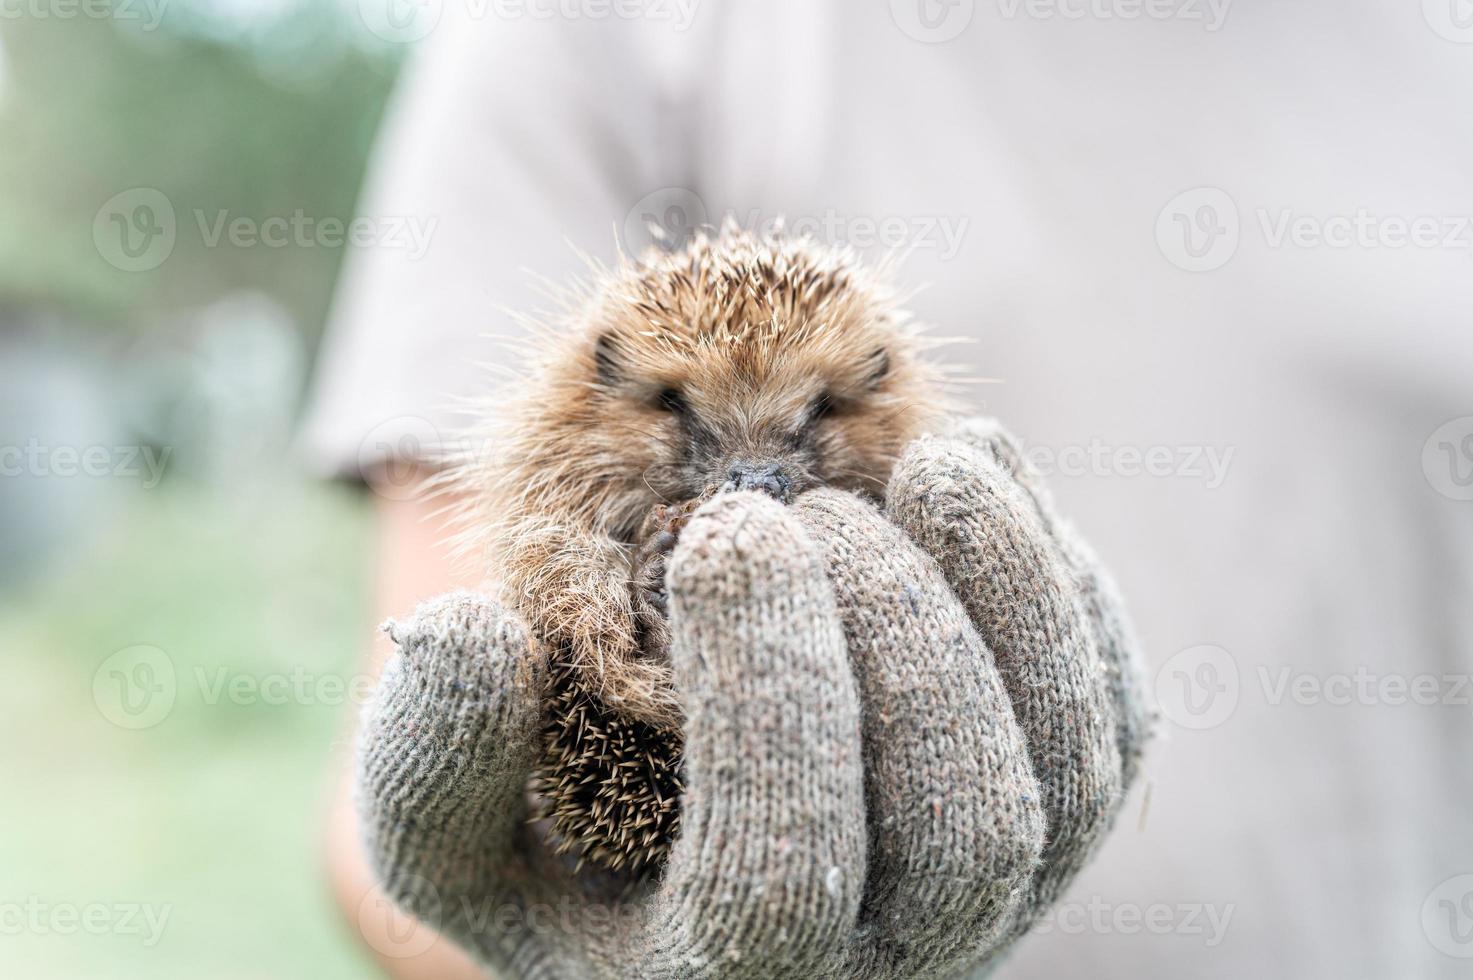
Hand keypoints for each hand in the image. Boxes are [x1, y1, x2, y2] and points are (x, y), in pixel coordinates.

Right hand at [355, 418, 1149, 977]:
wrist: (690, 857)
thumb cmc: (567, 840)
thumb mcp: (452, 830)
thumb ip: (431, 758)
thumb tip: (475, 633)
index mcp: (733, 977)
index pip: (784, 873)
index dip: (769, 698)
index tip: (721, 538)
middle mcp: (893, 959)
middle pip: (967, 829)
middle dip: (903, 644)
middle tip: (816, 513)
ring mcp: (1000, 887)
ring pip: (1071, 767)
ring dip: (1018, 597)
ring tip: (940, 463)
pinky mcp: (1061, 803)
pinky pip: (1114, 712)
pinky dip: (1067, 585)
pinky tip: (983, 478)